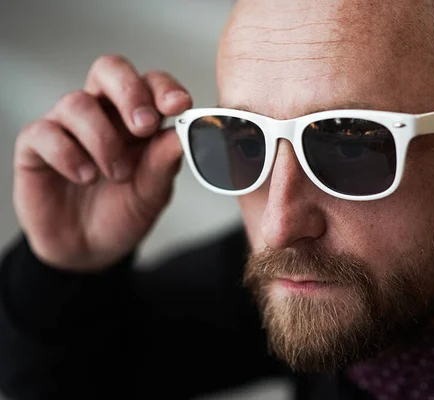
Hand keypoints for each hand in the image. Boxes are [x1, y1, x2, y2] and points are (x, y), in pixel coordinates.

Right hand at [13, 55, 191, 270]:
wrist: (90, 250)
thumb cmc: (124, 213)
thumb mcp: (152, 193)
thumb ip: (164, 164)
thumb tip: (181, 135)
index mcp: (138, 119)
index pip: (151, 82)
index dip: (164, 87)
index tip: (179, 105)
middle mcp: (103, 114)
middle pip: (109, 70)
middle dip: (129, 92)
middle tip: (143, 126)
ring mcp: (67, 127)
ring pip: (77, 103)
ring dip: (102, 139)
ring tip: (116, 174)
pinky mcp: (36, 147)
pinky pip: (44, 132)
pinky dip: (68, 154)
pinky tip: (86, 176)